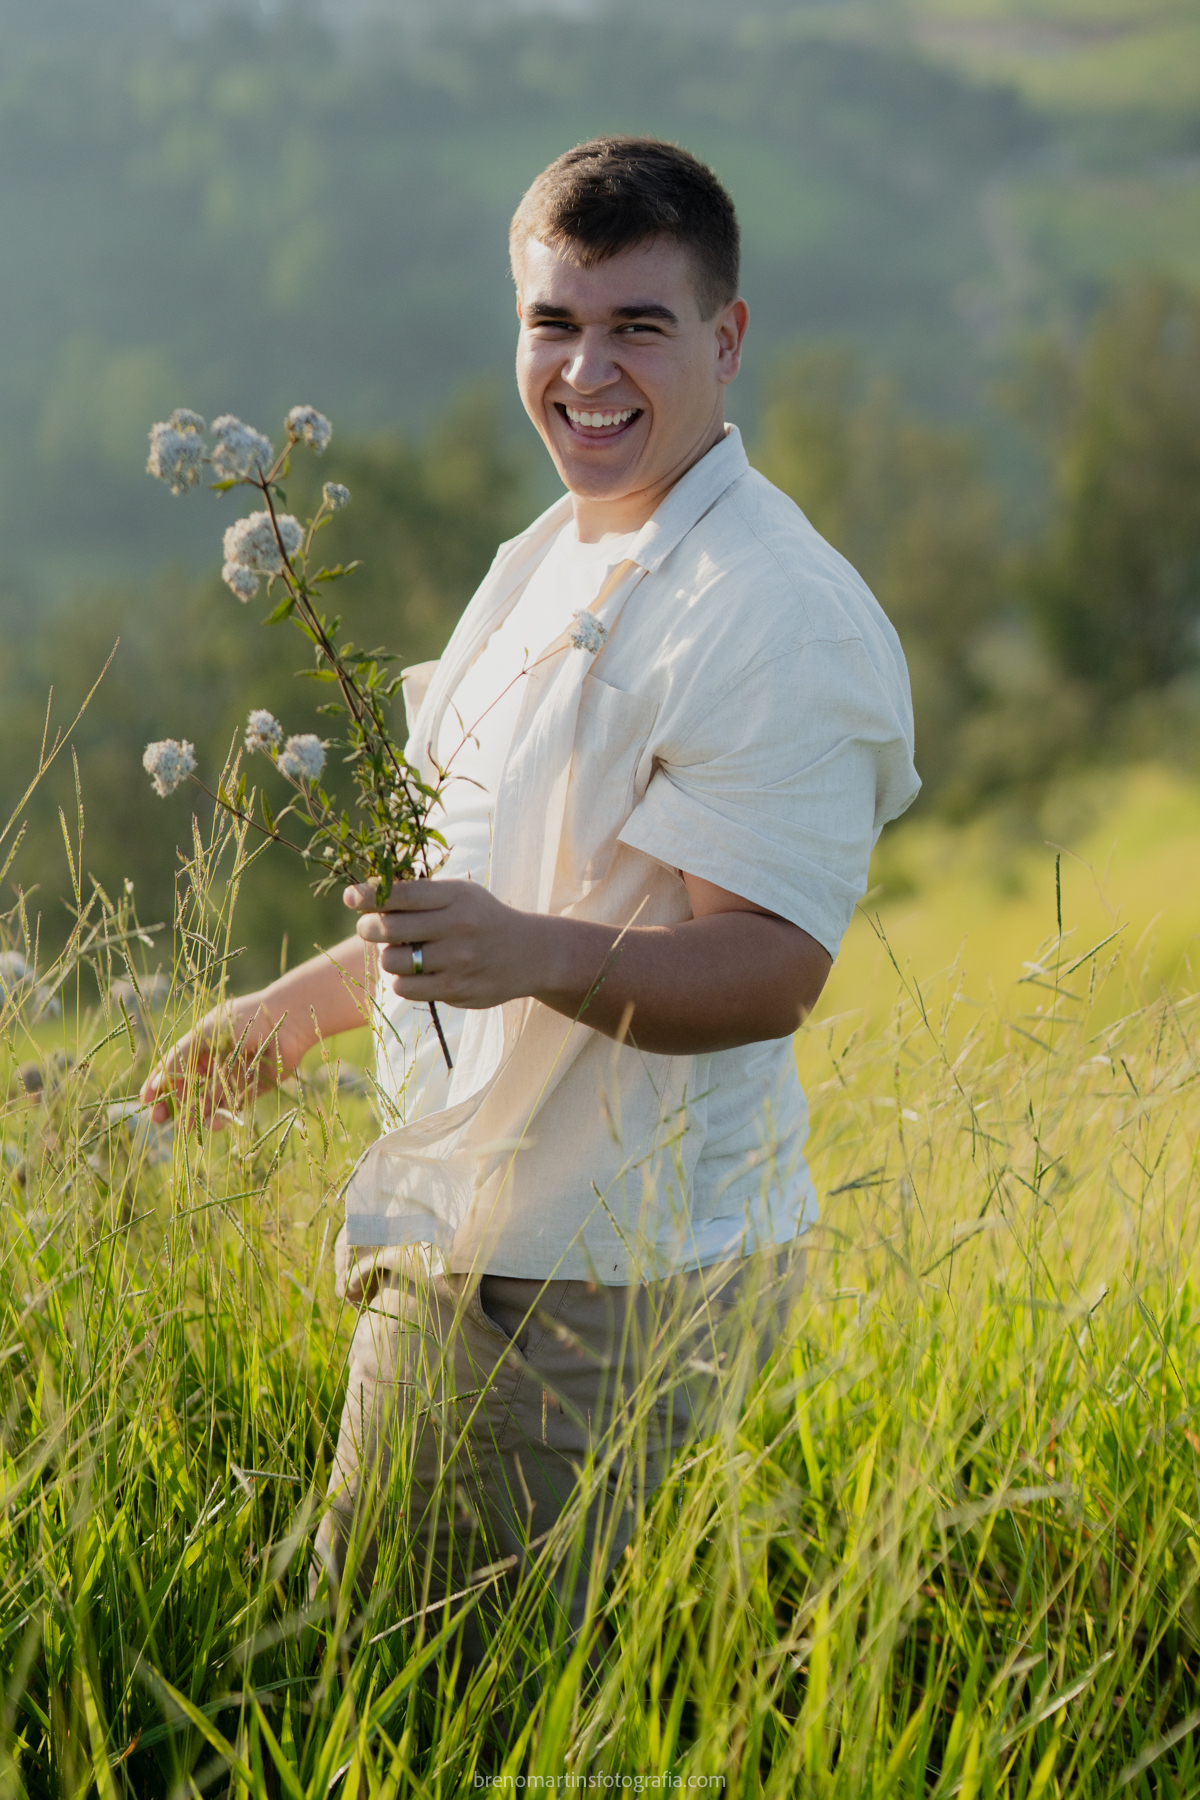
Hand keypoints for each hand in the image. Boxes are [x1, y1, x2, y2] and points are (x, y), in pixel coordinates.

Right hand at [140, 992, 304, 1127]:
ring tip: (188, 1128)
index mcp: (202, 1043)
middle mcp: (217, 1060)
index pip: (173, 1067)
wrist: (288, 1019)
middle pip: (190, 1088)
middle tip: (160, 1120)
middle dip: (175, 1104)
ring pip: (211, 1100)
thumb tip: (156, 1084)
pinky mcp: (255, 1087)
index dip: (158, 1084)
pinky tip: (212, 1123)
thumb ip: (181, 1060)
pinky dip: (222, 1116)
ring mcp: (235, 1075)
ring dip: (198, 1114)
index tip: (145, 1102)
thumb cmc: (243, 1018)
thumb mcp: (205, 1036)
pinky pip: (235, 1105)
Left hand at [346, 879, 542, 1009]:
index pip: (402, 895)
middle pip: (389, 929)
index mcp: (456, 896)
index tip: (350, 898)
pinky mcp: (456, 989)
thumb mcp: (461, 895)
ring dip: (388, 957)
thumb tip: (364, 899)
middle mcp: (457, 927)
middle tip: (368, 928)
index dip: (369, 896)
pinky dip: (402, 981)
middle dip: (369, 928)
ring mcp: (457, 961)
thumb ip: (420, 895)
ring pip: (392, 962)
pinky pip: (405, 988)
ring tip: (403, 952)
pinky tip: (415, 973)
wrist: (530, 954)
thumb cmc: (482, 919)